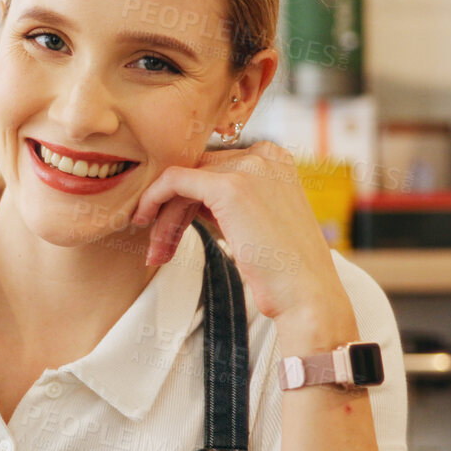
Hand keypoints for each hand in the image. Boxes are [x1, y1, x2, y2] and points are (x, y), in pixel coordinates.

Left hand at [128, 141, 346, 323]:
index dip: (187, 199)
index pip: (213, 168)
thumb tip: (180, 198)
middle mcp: (264, 154)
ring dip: (164, 219)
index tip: (171, 229)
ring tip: (158, 254)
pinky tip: (145, 221)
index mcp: (274, 158)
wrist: (306, 295)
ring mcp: (249, 167)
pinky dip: (153, 199)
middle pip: (196, 173)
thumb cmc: (281, 268)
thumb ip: (223, 201)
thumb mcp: (253, 220)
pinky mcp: (230, 187)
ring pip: (182, 181)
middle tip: (159, 248)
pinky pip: (174, 181)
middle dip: (172, 211)